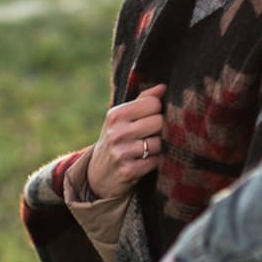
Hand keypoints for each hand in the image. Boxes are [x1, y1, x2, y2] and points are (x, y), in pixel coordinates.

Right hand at [87, 84, 166, 198]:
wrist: (97, 174)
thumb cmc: (116, 139)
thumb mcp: (122, 118)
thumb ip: (143, 100)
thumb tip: (163, 87)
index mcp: (116, 115)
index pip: (153, 103)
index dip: (158, 110)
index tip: (152, 117)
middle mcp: (117, 132)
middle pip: (159, 122)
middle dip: (161, 129)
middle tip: (153, 134)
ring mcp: (121, 153)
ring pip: (159, 143)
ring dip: (160, 147)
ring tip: (149, 149)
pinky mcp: (128, 171)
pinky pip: (156, 161)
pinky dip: (156, 161)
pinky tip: (146, 161)